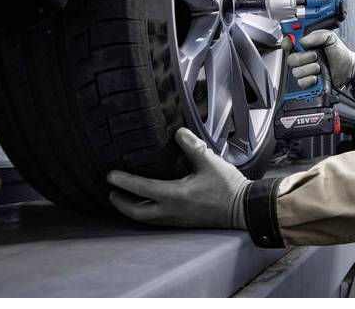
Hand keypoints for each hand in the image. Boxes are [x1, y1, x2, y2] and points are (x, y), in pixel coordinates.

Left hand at [107, 128, 248, 228]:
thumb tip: (178, 132)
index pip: (141, 188)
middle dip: (121, 202)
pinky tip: (149, 205)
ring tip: (125, 199)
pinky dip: (146, 213)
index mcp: (174, 195)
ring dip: (132, 209)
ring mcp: (176, 220)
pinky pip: (156, 220)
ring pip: (145, 218)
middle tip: (112, 191)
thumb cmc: (227, 187)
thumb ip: (192, 146)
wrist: (243, 208)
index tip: (110, 175)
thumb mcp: (209, 162)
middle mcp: (170, 211)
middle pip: (136, 211)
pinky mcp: (183, 223)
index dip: (123, 181)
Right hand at [286, 30, 354, 88]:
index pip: (289, 42)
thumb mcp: (331, 38)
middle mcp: (303, 57)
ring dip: (309, 69)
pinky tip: (317, 77)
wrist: (349, 69)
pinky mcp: (308, 82)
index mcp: (306, 45)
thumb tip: (303, 41)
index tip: (290, 44)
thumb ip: (318, 35)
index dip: (287, 43)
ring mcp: (305, 70)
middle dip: (303, 58)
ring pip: (296, 71)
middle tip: (315, 56)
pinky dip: (309, 80)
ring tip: (320, 67)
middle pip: (290, 59)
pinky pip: (300, 82)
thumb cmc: (340, 54)